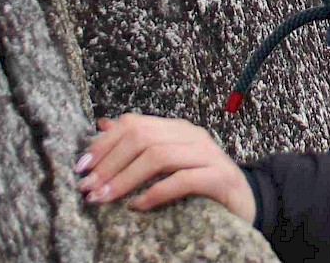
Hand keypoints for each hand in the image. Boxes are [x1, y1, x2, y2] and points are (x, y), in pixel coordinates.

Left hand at [75, 113, 256, 222]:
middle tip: (88, 188)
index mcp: (176, 128)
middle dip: (109, 163)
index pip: (133, 123)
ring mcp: (207, 154)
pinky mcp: (219, 177)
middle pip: (142, 137)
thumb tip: (103, 126)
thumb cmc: (201, 184)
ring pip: (158, 156)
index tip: (81, 167)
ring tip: (105, 198)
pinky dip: (155, 193)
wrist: (247, 201)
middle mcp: (191, 135)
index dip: (104, 143)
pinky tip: (138, 206)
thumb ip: (140, 143)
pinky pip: (182, 180)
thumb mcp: (168, 162)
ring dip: (125, 178)